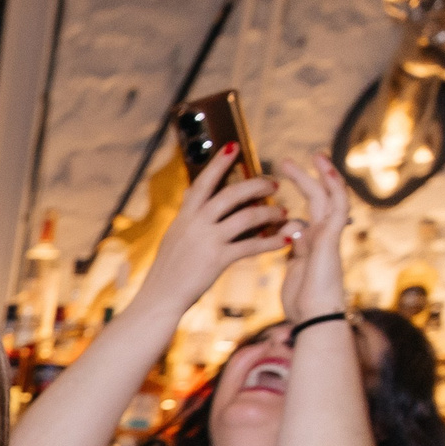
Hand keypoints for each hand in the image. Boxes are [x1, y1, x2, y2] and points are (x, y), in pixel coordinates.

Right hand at [135, 146, 288, 320]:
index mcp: (184, 217)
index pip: (202, 182)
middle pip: (231, 194)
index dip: (218, 163)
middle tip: (273, 183)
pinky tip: (285, 239)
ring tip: (283, 212)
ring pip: (247, 216)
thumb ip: (188, 218)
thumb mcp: (173, 238)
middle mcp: (195, 224)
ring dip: (270, 212)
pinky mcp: (217, 259)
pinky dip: (272, 241)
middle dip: (256, 185)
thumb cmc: (168, 272)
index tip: (234, 145)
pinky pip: (252, 245)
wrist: (159, 299)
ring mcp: (207, 241)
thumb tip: (192, 195)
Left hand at [277, 151, 352, 322]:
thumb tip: (291, 228)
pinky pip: (337, 207)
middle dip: (304, 179)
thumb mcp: (292, 268)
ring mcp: (330, 236)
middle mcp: (323, 236)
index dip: (296, 198)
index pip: (306, 212)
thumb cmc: (302, 301)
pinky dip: (333, 188)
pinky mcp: (333, 238)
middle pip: (317, 199)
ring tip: (312, 157)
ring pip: (330, 197)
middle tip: (286, 162)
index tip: (279, 182)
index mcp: (311, 243)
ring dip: (321, 176)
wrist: (313, 317)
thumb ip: (294, 247)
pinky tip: (325, 172)